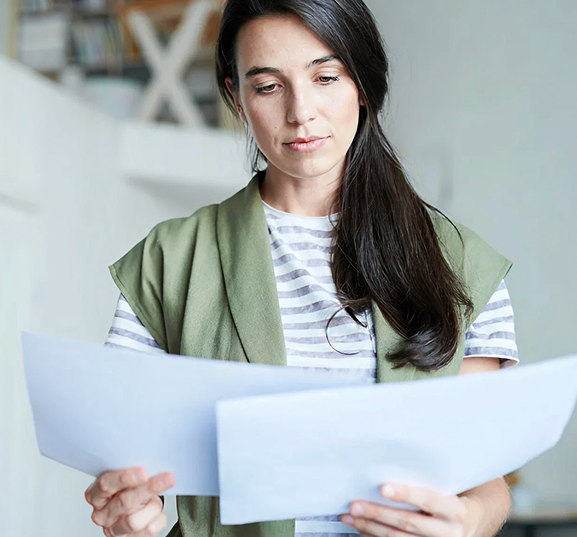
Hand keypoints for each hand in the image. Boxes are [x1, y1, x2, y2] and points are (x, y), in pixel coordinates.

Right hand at [85, 466, 174, 536]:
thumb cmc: (129, 489)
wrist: (133, 511)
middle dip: (148, 488)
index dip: (124, 478)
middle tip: (168, 478)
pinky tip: (158, 513)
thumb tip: (154, 462)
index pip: (106, 484)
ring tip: (157, 500)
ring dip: (153, 507)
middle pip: (124, 501)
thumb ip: (133, 472)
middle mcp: (101, 513)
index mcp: (96, 494)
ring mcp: (113, 529)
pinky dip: (158, 519)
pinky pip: (148, 531)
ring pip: (134, 521)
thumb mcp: (127, 478)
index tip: (144, 472)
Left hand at [340, 482, 481, 536]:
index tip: (382, 487)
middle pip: (408, 523)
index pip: (428, 499)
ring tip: (349, 516)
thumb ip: (423, 483)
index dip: (406, 494)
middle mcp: (447, 533)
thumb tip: (384, 469)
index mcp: (454, 511)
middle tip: (354, 504)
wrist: (466, 526)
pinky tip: (360, 528)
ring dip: (370, 527)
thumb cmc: (448, 500)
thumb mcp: (445, 490)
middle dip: (377, 513)